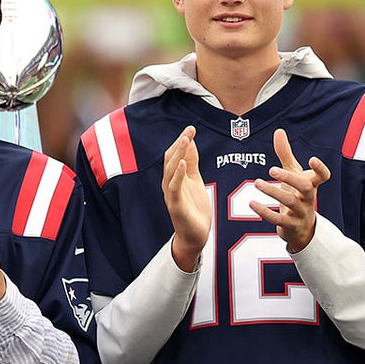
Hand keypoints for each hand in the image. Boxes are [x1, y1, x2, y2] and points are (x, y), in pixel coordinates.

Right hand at [162, 126, 210, 270]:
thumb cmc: (194, 208)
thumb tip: (189, 141)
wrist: (194, 235)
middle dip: (179, 144)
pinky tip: (182, 164)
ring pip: (171, 171)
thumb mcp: (194, 181)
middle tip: (189, 130)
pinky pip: (174, 188)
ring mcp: (172, 195)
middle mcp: (170, 184)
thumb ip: (191, 163)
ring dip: (178, 155)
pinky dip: (177, 175)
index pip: (174, 155)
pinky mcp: (176, 206)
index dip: (182, 142)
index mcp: (174, 178)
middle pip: (170, 160)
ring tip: (185, 140)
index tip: (191, 128)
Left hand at [249, 129, 331, 253]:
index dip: (320, 168)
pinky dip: (264, 211)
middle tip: (271, 170)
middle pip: (305, 187)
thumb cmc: (297, 195)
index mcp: (311, 185)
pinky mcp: (290, 226)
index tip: (312, 159)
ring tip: (257, 182)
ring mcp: (301, 213)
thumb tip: (279, 131)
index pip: (323, 176)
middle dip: (289, 178)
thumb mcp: (292, 174)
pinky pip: (278, 219)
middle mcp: (309, 198)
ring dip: (272, 192)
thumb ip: (285, 154)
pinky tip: (252, 203)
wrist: (301, 229)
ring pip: (290, 202)